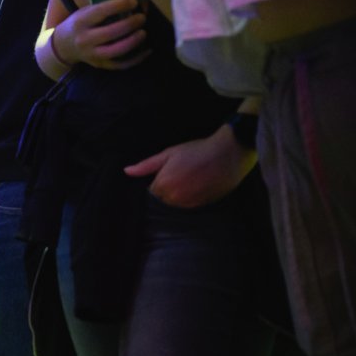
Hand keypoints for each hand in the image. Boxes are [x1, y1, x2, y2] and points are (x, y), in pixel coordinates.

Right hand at [51, 0, 150, 68]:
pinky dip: (136, 59)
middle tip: (142, 17)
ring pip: (116, 51)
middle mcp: (84, 39)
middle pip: (110, 32)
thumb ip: (105, 8)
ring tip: (143, 32)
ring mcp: (92, 54)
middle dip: (130, 24)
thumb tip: (136, 1)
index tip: (134, 1)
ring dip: (133, 41)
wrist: (63, 46)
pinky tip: (147, 50)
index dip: (119, 5)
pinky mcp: (100, 65)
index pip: (101, 12)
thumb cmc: (79, 24)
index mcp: (80, 22)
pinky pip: (120, 64)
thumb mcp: (85, 12)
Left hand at [125, 125, 255, 208]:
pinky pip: (190, 205)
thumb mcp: (169, 154)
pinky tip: (200, 183)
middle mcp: (175, 198)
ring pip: (177, 203)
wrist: (228, 154)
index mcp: (164, 184)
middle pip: (164, 199)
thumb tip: (127, 171)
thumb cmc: (197, 151)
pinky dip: (192, 196)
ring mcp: (190, 203)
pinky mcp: (203, 205)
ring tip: (192, 177)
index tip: (169, 172)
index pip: (153, 191)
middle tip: (182, 173)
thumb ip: (146, 165)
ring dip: (180, 194)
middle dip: (168, 188)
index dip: (160, 180)